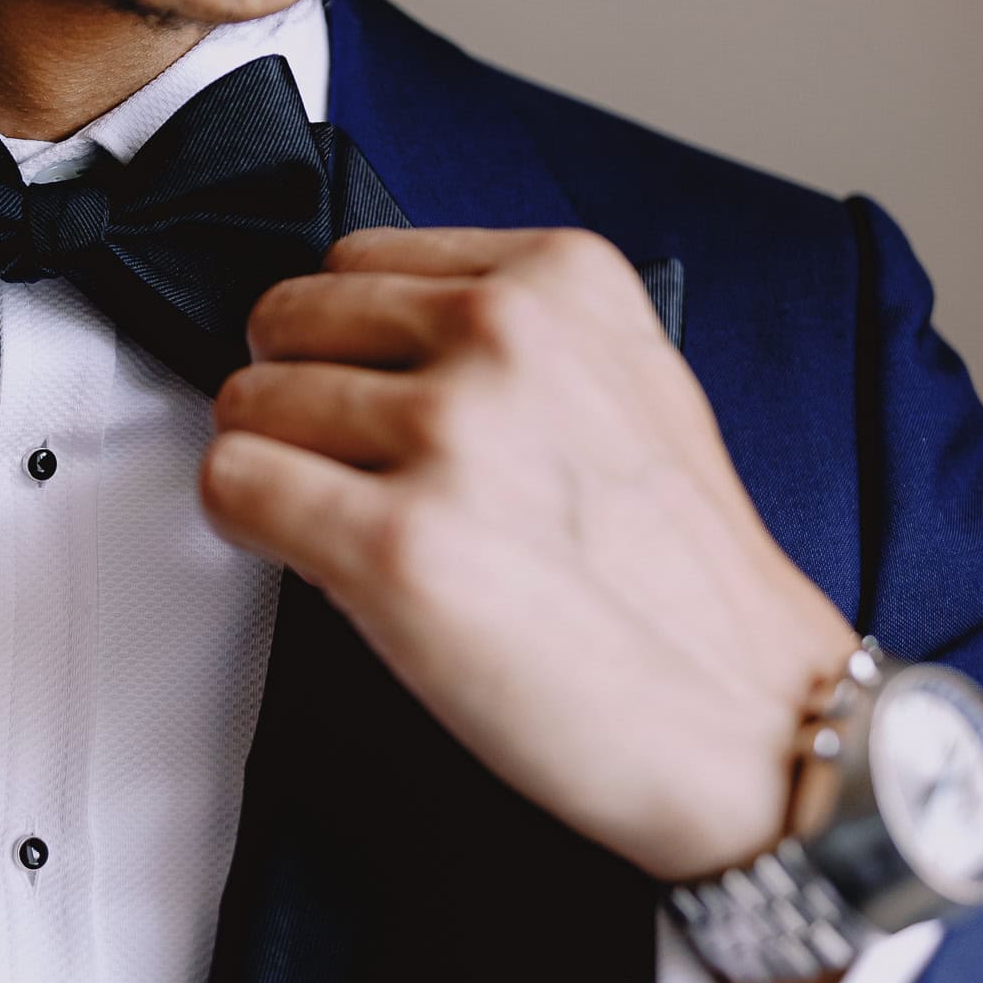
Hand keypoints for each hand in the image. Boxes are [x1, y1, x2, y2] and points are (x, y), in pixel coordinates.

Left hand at [200, 226, 856, 880]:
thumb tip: (357, 326)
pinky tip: (311, 552)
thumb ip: (504, 327)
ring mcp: (450, 435)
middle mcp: (504, 335)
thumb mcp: (624, 377)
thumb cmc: (680, 576)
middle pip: (284, 320)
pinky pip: (231, 484)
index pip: (352, 260)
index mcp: (562, 277)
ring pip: (247, 403)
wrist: (751, 722)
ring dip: (275, 464)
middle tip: (350, 467)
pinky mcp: (393, 544)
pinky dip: (246, 521)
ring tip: (353, 521)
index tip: (373, 395)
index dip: (346, 342)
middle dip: (297, 395)